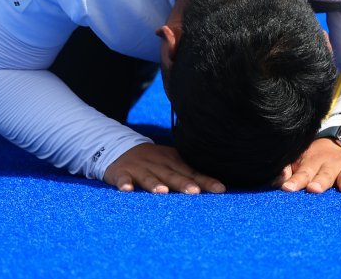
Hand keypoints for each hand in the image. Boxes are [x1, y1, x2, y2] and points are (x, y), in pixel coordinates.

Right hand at [103, 143, 225, 193]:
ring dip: (155, 184)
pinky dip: (125, 183)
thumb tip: (218, 186)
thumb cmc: (154, 161)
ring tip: (163, 192)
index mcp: (174, 162)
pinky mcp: (122, 172)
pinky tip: (127, 189)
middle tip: (195, 192)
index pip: (193, 173)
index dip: (206, 181)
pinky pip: (123, 179)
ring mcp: (140, 168)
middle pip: (173, 175)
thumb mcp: (173, 163)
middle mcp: (159, 164)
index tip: (220, 189)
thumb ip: (189, 173)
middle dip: (184, 183)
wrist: (121, 147)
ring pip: (149, 177)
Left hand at [276, 138, 340, 193]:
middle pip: (323, 174)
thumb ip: (287, 170)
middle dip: (319, 182)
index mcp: (310, 162)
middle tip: (314, 189)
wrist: (334, 143)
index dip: (295, 181)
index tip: (288, 189)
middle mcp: (328, 164)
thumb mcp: (297, 160)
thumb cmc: (311, 159)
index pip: (302, 174)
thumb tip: (279, 181)